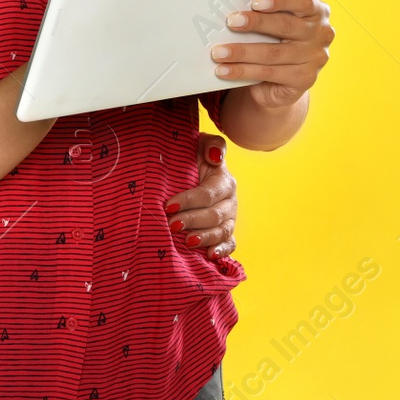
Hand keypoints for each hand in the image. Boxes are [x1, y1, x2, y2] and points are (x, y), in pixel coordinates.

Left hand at [165, 132, 236, 259]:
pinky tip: (210, 255)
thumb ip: (210, 144)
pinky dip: (223, 251)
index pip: (208, 193)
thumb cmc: (191, 159)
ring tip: (187, 242)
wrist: (189, 173)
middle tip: (172, 225)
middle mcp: (229, 201)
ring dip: (205, 238)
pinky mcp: (226, 233)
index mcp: (223, 180)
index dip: (189, 200)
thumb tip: (215, 156)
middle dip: (193, 220)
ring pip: (223, 231)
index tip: (168, 205)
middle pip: (215, 215)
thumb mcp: (199, 145)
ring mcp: (229, 218)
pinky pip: (230, 244)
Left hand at [210, 0, 332, 109]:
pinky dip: (243, 71)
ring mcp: (315, 58)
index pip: (303, 1)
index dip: (280, 0)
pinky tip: (224, 70)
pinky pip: (269, 73)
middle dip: (255, 23)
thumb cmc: (275, 38)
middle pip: (286, 26)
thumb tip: (231, 6)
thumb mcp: (275, 22)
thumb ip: (264, 12)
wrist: (282, 78)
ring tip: (218, 52)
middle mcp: (321, 34)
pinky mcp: (305, 80)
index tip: (256, 3)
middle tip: (231, 22)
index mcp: (316, 11)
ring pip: (273, 53)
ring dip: (242, 52)